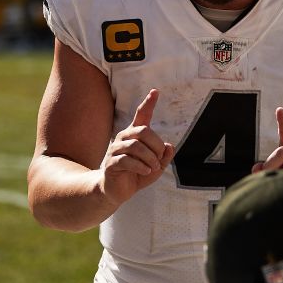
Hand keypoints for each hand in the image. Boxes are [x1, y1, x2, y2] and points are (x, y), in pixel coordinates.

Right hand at [99, 89, 173, 206]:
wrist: (117, 191)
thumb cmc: (137, 175)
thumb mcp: (156, 167)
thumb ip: (164, 157)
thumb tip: (170, 146)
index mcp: (135, 135)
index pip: (141, 115)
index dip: (148, 103)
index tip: (156, 91)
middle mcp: (124, 138)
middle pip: (143, 131)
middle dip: (156, 145)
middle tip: (160, 158)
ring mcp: (116, 149)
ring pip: (136, 146)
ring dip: (150, 158)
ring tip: (153, 168)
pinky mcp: (111, 163)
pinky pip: (127, 160)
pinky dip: (141, 166)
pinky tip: (146, 171)